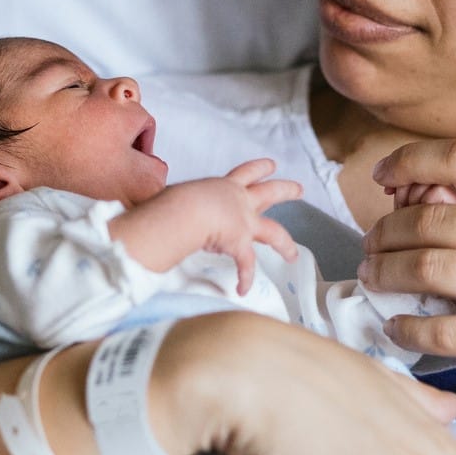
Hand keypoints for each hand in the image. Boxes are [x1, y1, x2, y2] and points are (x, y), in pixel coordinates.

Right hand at [129, 159, 301, 293]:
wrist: (184, 209)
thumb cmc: (173, 201)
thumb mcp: (177, 195)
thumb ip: (176, 203)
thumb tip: (156, 212)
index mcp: (224, 186)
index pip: (244, 173)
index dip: (259, 169)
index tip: (270, 165)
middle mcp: (239, 201)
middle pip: (269, 192)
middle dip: (285, 190)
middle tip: (298, 189)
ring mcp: (244, 222)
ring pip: (274, 231)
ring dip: (286, 244)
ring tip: (293, 254)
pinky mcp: (240, 242)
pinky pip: (246, 265)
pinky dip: (244, 278)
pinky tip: (242, 289)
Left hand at [360, 140, 455, 416]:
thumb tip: (441, 201)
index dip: (410, 160)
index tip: (383, 175)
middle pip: (433, 217)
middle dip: (385, 231)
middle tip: (369, 246)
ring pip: (428, 267)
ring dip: (386, 273)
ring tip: (373, 280)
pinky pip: (444, 329)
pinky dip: (407, 328)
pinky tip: (397, 328)